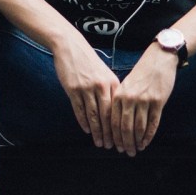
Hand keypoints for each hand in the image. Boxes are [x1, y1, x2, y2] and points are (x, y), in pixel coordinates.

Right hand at [51, 31, 122, 149]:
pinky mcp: (73, 89)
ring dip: (98, 131)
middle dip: (111, 133)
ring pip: (94, 115)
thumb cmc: (89, 62)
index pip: (119, 110)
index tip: (124, 138)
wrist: (71, 47)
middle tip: (113, 147)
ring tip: (100, 143)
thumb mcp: (105, 74)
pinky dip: (84, 121)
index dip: (121, 126)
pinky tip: (87, 131)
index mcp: (113, 83)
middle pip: (108, 115)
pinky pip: (80, 109)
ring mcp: (87, 88)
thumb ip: (111, 90)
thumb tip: (117, 109)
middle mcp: (102, 87)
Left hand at [108, 45, 178, 155]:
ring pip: (139, 128)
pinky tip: (146, 142)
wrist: (159, 59)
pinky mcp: (158, 102)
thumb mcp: (126, 85)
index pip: (113, 121)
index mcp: (119, 95)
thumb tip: (117, 123)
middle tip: (125, 152)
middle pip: (125, 127)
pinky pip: (153, 123)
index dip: (113, 136)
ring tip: (136, 150)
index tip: (114, 146)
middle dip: (124, 142)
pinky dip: (149, 136)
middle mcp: (130, 99)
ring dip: (136, 141)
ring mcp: (145, 101)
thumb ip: (120, 101)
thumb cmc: (142, 72)